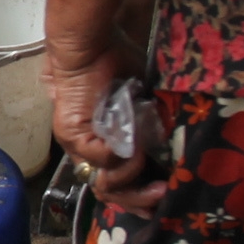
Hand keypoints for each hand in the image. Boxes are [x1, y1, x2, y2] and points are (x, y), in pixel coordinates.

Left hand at [50, 33, 165, 208]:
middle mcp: (85, 150)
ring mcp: (76, 145)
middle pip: (108, 192)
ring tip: (149, 163)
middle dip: (140, 199)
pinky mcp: (72, 134)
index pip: (115, 184)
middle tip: (163, 193)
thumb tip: (171, 144)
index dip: (139, 197)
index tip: (164, 199)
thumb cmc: (115, 65)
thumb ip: (150, 124)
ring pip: (105, 182)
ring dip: (133, 177)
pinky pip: (103, 160)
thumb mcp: (142, 101)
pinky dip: (123, 158)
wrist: (90, 44)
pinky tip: (136, 146)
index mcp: (101, 144)